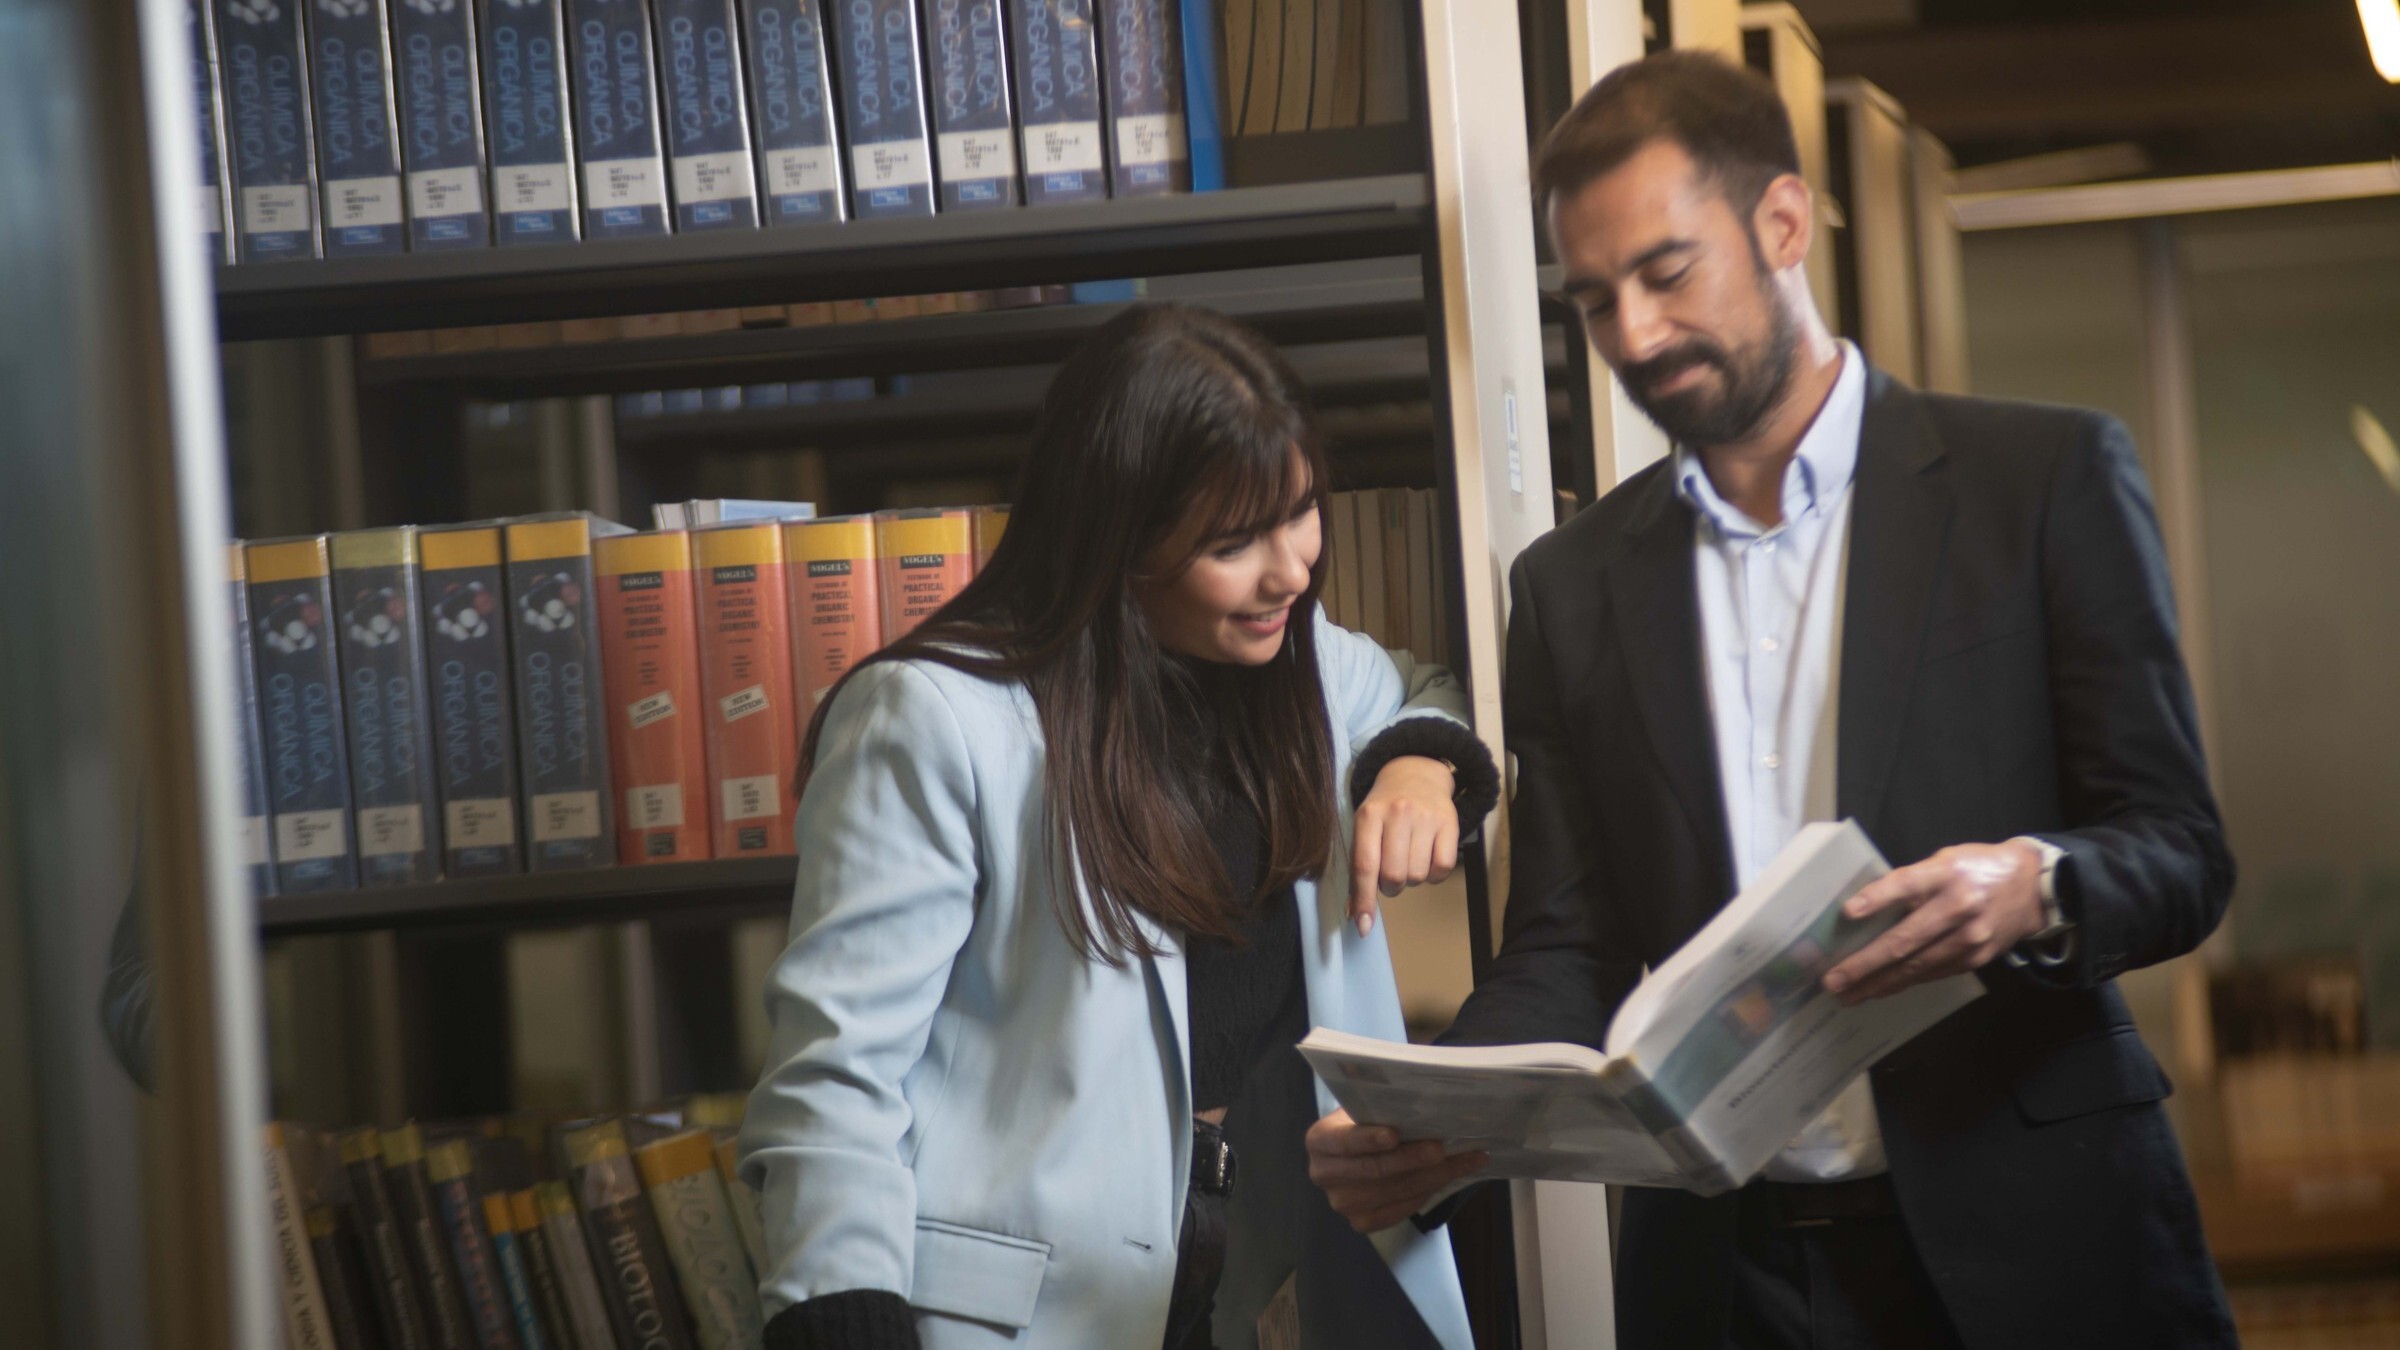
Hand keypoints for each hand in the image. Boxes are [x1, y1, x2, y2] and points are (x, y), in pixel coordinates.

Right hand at [1306, 1109, 1488, 1233]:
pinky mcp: (1362, 1222)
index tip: (1394, 1134)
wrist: (1353, 1152)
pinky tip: (1452, 1175)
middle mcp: (1324, 1175)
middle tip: (1442, 1148)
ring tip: (1467, 1159)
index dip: (1368, 1138)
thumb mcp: (1361, 1107)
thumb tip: (1423, 1099)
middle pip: (1374, 1170)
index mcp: (1319, 1140)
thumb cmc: (1362, 1121)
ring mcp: (1343, 1203)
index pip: (1344, 1141)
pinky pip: (1402, 1209)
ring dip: (1434, 1175)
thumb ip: (1380, 1107)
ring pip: (1395, 1191)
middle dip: (1412, 1159)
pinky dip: (1429, 1191)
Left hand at [1348, 755, 1459, 935]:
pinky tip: (1427, 858)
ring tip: (1408, 858)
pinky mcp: (1450, 822)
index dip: (1364, 899)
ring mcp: (1426, 817)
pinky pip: (1442, 869)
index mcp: (1369, 815)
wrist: (1416, 772)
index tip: (1364, 926)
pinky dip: (1433, 875)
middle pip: (1394, 875)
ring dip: (1411, 879)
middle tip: (1390, 872)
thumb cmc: (1384, 808)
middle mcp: (1398, 813)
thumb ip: (1358, 870)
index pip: (1365, 865)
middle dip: (1390, 886)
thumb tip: (1356, 915)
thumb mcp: (1364, 829)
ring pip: (1418, 876)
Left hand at [1822, 841, 2048, 1003]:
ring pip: (1916, 967)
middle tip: (1833, 980)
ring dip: (1878, 983)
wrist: (2034, 888)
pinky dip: (1902, 983)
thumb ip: (1913, 881)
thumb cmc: (1977, 868)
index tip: (1847, 913)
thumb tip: (1868, 908)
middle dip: (1865, 964)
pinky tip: (1879, 989)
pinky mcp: (1975, 959)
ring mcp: (1969, 938)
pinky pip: (1932, 974)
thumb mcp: (1946, 860)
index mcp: (1947, 874)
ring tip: (1848, 994)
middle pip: (1906, 940)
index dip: (1877, 899)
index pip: (1907, 885)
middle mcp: (1958, 908)